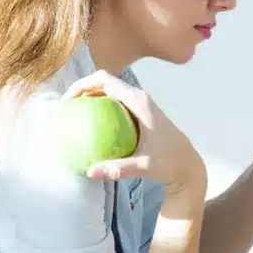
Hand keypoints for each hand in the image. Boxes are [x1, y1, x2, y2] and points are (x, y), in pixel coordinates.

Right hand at [64, 71, 205, 190]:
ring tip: (71, 116)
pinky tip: (88, 130)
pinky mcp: (140, 115)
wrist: (188, 166)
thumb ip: (118, 168)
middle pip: (104, 83)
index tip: (67, 100)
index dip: (83, 83)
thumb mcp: (144, 167)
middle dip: (82, 90)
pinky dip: (99, 112)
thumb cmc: (170, 164)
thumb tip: (90, 172)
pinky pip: (115, 107)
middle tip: (64, 109)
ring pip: (109, 93)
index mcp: (140, 102)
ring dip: (90, 99)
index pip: (105, 80)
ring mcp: (140, 105)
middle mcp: (140, 98)